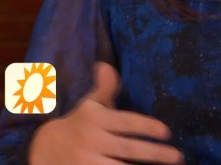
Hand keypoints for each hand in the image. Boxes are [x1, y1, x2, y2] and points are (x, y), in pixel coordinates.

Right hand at [29, 62, 182, 164]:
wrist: (42, 151)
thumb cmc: (76, 126)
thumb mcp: (88, 107)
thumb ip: (104, 89)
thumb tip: (105, 65)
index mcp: (95, 120)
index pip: (126, 123)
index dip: (147, 127)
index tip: (167, 132)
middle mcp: (91, 141)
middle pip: (128, 149)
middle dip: (155, 154)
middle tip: (178, 157)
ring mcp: (86, 162)